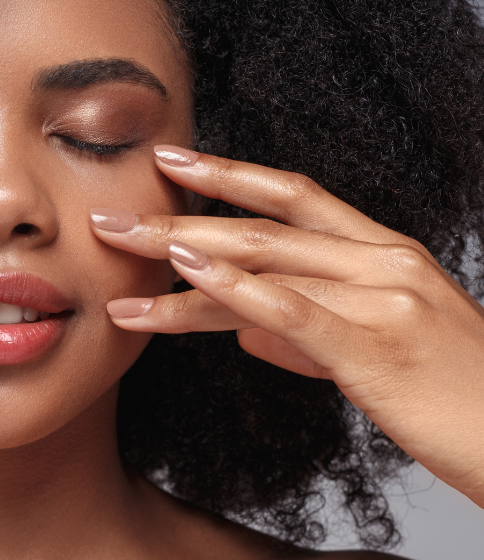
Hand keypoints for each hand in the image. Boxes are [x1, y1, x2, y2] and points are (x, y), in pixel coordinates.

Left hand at [91, 145, 483, 507]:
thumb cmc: (453, 401)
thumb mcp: (380, 351)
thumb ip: (310, 336)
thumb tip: (244, 332)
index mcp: (385, 255)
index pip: (294, 197)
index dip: (227, 174)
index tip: (170, 159)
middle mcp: (384, 261)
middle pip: (262, 224)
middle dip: (178, 216)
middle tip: (109, 215)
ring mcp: (383, 296)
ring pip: (264, 261)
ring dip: (180, 255)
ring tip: (118, 250)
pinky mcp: (376, 344)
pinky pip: (290, 308)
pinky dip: (232, 285)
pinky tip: (184, 274)